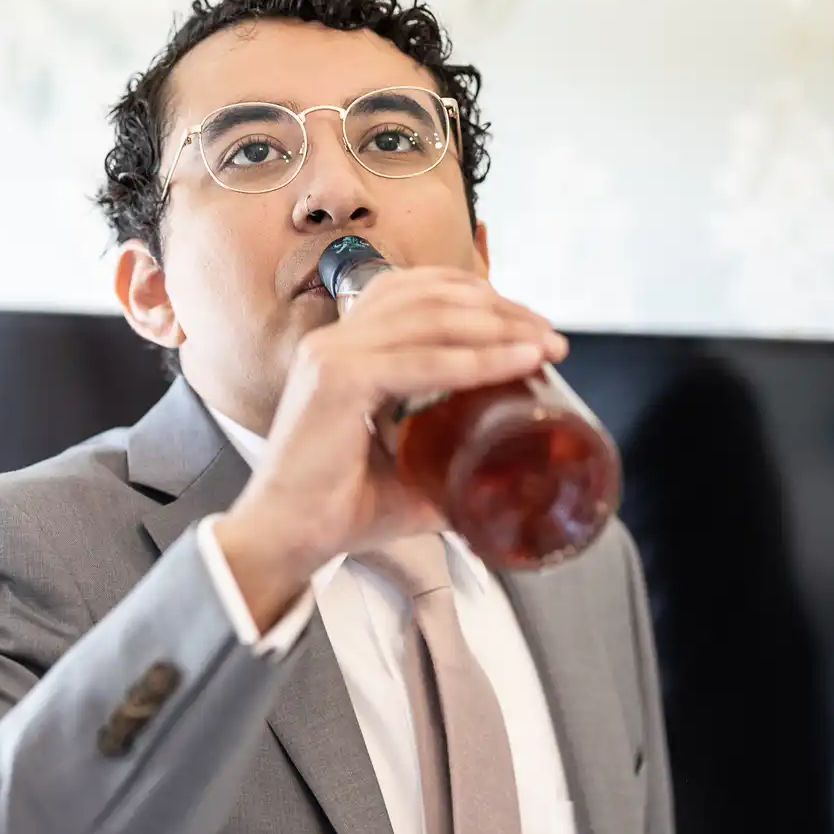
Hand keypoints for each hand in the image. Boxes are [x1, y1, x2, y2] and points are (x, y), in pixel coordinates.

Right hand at [213, 266, 566, 627]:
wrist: (284, 541)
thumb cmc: (336, 509)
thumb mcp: (404, 472)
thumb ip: (446, 463)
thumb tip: (505, 479)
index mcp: (344, 348)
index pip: (415, 292)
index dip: (477, 296)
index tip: (528, 326)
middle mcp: (335, 340)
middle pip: (430, 295)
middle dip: (500, 308)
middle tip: (549, 338)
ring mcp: (332, 356)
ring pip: (431, 318)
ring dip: (498, 326)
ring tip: (543, 346)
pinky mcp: (337, 382)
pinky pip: (421, 362)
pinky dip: (475, 360)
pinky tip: (516, 363)